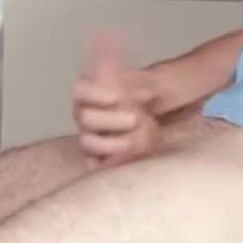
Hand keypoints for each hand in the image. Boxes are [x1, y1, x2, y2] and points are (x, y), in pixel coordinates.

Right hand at [70, 33, 160, 168]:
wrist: (161, 114)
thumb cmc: (148, 93)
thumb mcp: (148, 80)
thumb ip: (140, 82)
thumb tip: (136, 92)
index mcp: (89, 92)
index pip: (81, 91)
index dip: (95, 95)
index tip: (116, 98)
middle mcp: (85, 114)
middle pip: (85, 119)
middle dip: (109, 120)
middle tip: (136, 119)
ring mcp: (91, 136)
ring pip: (88, 143)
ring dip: (109, 143)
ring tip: (133, 142)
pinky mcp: (99, 156)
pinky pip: (95, 163)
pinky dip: (105, 162)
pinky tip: (121, 159)